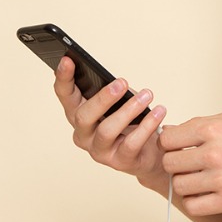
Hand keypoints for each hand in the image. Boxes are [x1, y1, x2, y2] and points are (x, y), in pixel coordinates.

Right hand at [52, 57, 168, 192]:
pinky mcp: (119, 162)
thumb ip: (112, 92)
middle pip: (83, 116)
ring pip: (106, 130)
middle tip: (122, 82)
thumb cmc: (130, 121)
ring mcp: (99, 150)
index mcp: (78, 113)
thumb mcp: (119, 102)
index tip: (68, 59)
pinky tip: (158, 112)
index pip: (65, 94)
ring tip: (147, 95)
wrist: (151, 152)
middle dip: (103, 98)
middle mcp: (83, 134)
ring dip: (129, 110)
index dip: (63, 77)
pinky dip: (146, 125)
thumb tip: (119, 83)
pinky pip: (131, 143)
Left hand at [159, 112, 221, 215]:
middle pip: (169, 163)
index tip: (179, 148)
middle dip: (176, 164)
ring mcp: (221, 179)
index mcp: (213, 129)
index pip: (167, 139)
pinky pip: (193, 206)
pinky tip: (206, 194)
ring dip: (185, 183)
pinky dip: (195, 202)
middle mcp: (214, 153)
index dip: (170, 144)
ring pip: (179, 186)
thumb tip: (169, 130)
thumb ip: (199, 124)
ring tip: (200, 179)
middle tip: (190, 165)